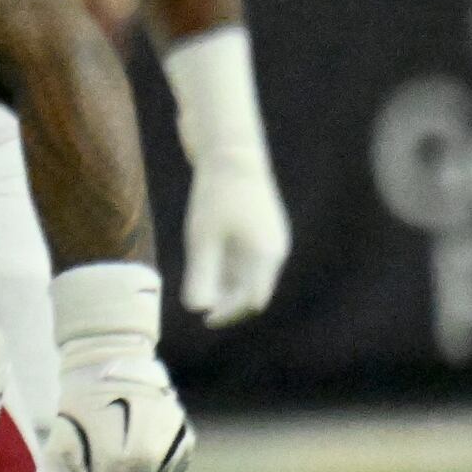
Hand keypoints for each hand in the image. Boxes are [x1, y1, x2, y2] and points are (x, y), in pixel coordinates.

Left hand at [48, 264, 193, 471]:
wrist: (109, 370)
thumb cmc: (76, 416)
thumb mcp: (56, 450)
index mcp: (116, 463)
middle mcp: (150, 458)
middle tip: (93, 464)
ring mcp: (171, 449)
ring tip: (113, 451)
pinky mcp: (187, 442)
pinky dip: (151, 468)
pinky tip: (135, 444)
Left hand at [164, 28, 288, 325]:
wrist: (230, 152)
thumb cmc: (215, 196)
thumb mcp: (202, 239)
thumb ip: (202, 275)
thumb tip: (198, 309)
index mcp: (265, 256)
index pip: (253, 300)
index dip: (230, 314)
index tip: (204, 320)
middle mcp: (273, 249)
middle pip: (254, 289)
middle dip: (230, 303)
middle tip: (202, 313)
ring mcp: (268, 236)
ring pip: (250, 273)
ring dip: (229, 287)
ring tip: (203, 295)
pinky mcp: (258, 225)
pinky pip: (247, 257)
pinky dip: (229, 269)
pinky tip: (208, 270)